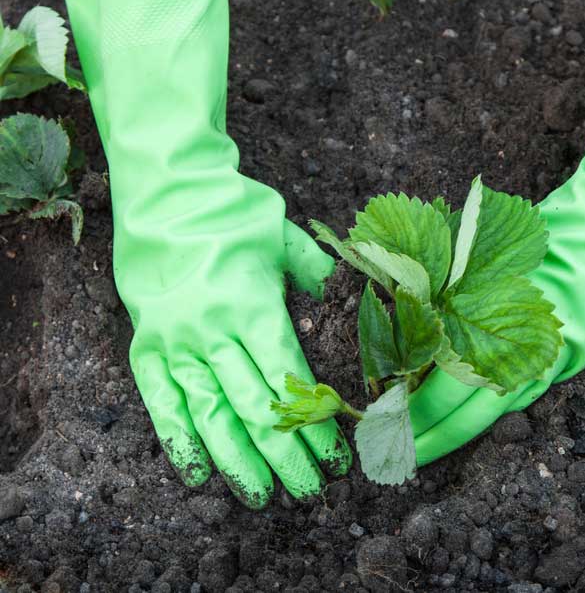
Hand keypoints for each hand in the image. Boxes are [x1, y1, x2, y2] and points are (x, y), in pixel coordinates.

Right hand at [63, 0, 349, 506]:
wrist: (165, 187)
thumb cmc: (233, 209)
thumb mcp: (284, 235)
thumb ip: (312, 272)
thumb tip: (339, 294)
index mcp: (254, 305)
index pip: (291, 380)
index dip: (315, 423)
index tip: (336, 453)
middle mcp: (214, 330)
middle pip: (256, 408)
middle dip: (286, 455)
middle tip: (309, 489)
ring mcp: (177, 341)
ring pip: (210, 415)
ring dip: (239, 460)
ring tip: (261, 494)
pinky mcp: (147, 344)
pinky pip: (160, 402)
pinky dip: (179, 438)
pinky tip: (199, 470)